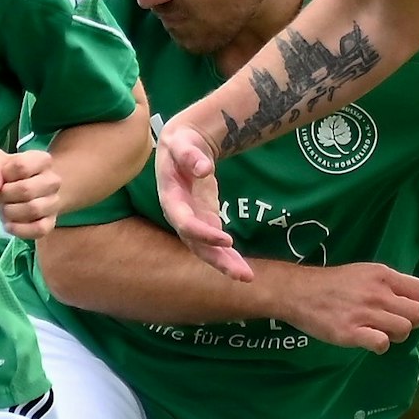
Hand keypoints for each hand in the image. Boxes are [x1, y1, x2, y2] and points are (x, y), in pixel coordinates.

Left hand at [0, 147, 61, 238]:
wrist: (22, 192)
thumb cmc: (8, 175)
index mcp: (43, 160)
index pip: (21, 166)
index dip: (4, 174)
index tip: (3, 177)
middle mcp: (54, 180)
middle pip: (26, 190)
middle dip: (6, 195)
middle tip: (2, 195)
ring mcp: (54, 202)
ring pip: (34, 209)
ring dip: (11, 212)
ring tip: (6, 208)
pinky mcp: (50, 222)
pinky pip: (39, 229)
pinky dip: (19, 229)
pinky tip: (10, 224)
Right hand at [153, 120, 251, 281]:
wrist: (182, 146)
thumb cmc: (180, 142)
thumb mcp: (181, 141)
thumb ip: (190, 154)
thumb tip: (204, 169)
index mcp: (170, 198)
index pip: (184, 222)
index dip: (203, 233)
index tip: (226, 239)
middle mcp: (178, 216)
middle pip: (196, 244)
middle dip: (217, 260)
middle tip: (242, 274)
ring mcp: (192, 220)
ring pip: (205, 249)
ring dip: (225, 264)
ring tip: (247, 276)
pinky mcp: (204, 220)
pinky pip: (214, 243)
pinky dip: (227, 255)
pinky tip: (242, 267)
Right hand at [264, 261, 418, 352]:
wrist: (299, 291)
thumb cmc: (333, 283)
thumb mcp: (364, 271)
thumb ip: (388, 283)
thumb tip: (411, 299)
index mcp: (383, 275)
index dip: (416, 303)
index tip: (403, 308)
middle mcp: (377, 292)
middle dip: (409, 321)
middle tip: (392, 323)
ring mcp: (364, 313)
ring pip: (404, 330)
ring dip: (394, 335)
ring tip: (379, 332)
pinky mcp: (351, 332)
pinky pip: (382, 344)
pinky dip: (379, 346)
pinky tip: (369, 341)